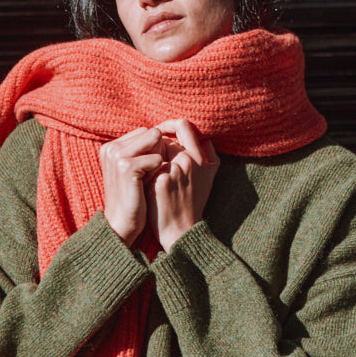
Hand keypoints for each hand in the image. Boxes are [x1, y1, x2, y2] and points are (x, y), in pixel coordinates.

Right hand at [99, 126, 165, 245]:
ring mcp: (117, 156)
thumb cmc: (133, 197)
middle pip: (152, 133)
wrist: (122, 224)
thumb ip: (142, 149)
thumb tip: (164, 132)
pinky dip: (158, 172)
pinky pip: (157, 159)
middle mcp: (111, 147)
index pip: (146, 132)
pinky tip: (148, 185)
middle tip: (146, 176)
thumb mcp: (134, 169)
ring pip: (156, 142)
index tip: (144, 171)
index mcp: (110, 146)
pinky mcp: (127, 166)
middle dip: (157, 152)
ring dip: (158, 161)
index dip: (153, 150)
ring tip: (147, 180)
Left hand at [147, 118, 219, 251]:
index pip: (183, 125)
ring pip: (154, 152)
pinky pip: (146, 166)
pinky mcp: (159, 181)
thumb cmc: (192, 204)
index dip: (169, 125)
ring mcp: (174, 170)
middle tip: (153, 162)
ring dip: (150, 161)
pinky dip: (144, 172)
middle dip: (157, 149)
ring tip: (150, 177)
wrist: (180, 231)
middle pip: (165, 139)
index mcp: (200, 158)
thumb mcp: (209, 180)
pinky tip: (146, 185)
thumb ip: (211, 158)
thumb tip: (206, 139)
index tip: (160, 133)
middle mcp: (189, 161)